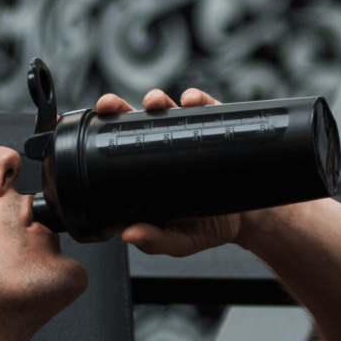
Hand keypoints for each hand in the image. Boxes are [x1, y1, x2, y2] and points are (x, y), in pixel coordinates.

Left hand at [95, 88, 243, 257]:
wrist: (246, 222)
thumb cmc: (205, 228)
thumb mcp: (177, 241)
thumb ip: (153, 240)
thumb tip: (128, 235)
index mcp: (144, 169)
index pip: (118, 145)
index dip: (103, 132)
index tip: (94, 125)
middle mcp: (162, 147)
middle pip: (133, 119)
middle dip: (118, 106)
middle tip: (112, 106)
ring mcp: (187, 135)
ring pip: (166, 107)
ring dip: (156, 99)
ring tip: (155, 104)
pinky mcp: (213, 129)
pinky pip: (204, 108)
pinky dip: (197, 99)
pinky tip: (190, 102)